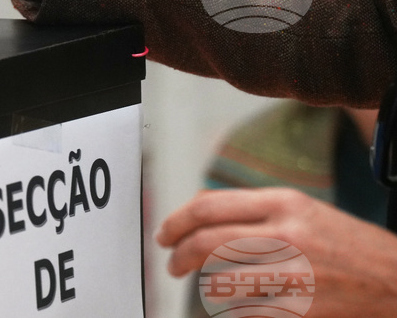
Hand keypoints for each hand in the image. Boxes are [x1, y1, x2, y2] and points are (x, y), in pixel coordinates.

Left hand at [156, 188, 396, 316]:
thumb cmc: (344, 244)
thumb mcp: (301, 210)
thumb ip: (252, 210)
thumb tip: (199, 211)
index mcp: (283, 203)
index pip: (209, 207)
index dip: (177, 221)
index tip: (165, 233)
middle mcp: (286, 234)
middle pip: (207, 242)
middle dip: (178, 254)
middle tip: (171, 263)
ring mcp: (294, 273)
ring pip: (221, 279)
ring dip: (203, 285)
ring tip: (202, 285)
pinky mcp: (300, 308)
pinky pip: (245, 310)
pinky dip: (233, 309)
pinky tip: (236, 305)